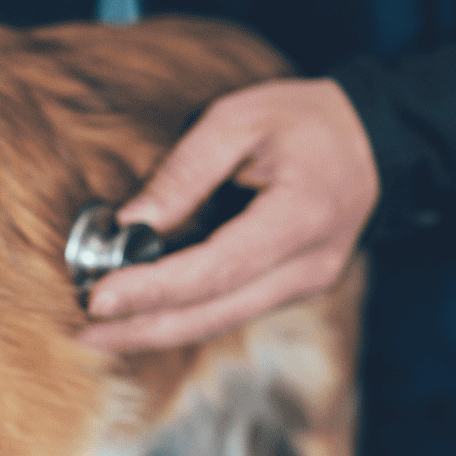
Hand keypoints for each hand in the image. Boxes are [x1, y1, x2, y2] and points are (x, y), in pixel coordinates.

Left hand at [77, 78, 378, 350]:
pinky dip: (182, 316)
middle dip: (144, 330)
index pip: (216, 269)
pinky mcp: (290, 287)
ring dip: (157, 330)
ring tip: (98, 334)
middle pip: (215, 314)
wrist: (371, 138)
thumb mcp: (238, 120)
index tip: (99, 299)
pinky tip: (140, 316)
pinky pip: (229, 310)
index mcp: (302, 217)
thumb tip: (130, 222)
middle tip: (84, 335)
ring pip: (220, 321)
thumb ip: (184, 173)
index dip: (154, 289)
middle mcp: (309, 266)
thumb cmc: (303, 120)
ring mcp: (304, 284)